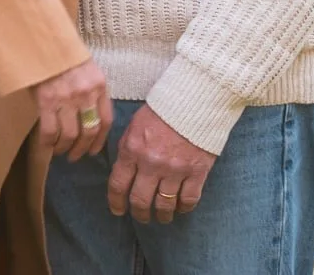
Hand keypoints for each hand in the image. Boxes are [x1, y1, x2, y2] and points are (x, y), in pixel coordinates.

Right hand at [32, 59, 111, 160]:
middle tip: (75, 156)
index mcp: (99, 86)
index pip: (106, 121)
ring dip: (64, 148)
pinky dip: (48, 142)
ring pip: (69, 135)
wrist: (44, 40)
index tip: (94, 151)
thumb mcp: (87, 70)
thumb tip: (87, 119)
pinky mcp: (46, 101)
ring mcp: (66, 98)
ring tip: (60, 151)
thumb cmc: (64, 55)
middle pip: (89, 132)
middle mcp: (86, 94)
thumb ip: (90, 92)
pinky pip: (49, 131)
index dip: (100, 140)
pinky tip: (46, 145)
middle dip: (82, 149)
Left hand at [108, 105, 215, 223]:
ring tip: (162, 217)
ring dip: (162, 215)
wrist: (196, 97)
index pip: (118, 184)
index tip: (118, 210)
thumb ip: (128, 147)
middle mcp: (151, 163)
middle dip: (139, 213)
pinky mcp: (196, 171)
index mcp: (133, 149)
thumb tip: (123, 168)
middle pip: (140, 200)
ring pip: (164, 205)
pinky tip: (181, 208)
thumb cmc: (163, 108)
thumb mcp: (136, 123)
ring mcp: (175, 169)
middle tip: (142, 217)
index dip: (116, 202)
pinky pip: (188, 199)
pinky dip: (184, 208)